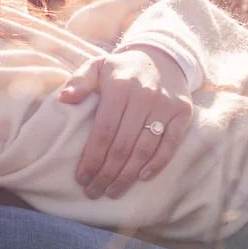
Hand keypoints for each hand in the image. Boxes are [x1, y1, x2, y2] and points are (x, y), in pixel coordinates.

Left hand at [60, 48, 192, 198]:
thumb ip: (79, 81)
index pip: (104, 131)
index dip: (92, 158)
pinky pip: (170, 144)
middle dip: (107, 174)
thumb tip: (64, 98)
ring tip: (113, 191)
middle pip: (123, 145)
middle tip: (94, 192)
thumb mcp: (97, 66)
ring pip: (144, 149)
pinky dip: (157, 164)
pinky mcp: (183, 113)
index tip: (82, 179)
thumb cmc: (122, 69)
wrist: (162, 56)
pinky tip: (142, 177)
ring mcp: (166, 105)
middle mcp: (144, 96)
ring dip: (128, 175)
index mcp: (119, 86)